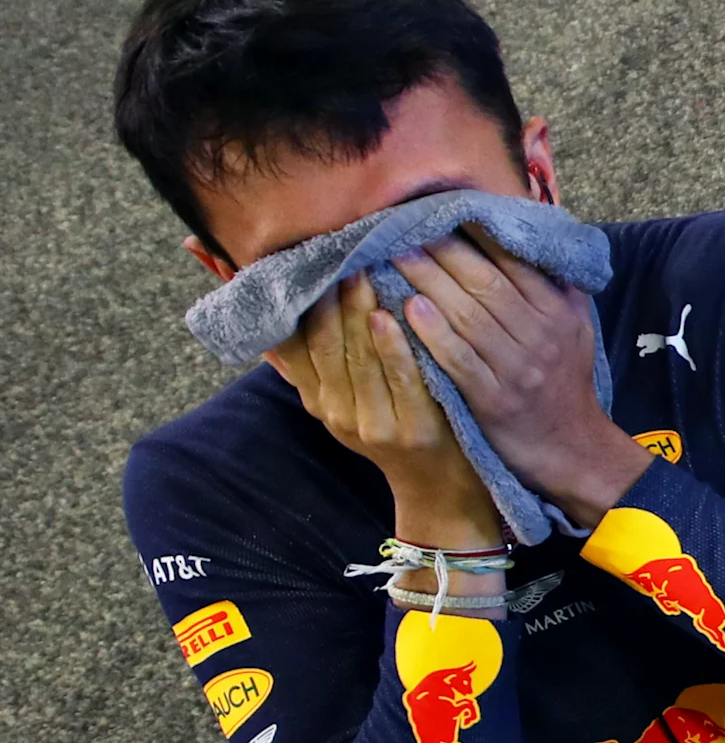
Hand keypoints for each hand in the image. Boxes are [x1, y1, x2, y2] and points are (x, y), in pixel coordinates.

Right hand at [266, 275, 497, 547]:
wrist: (440, 488)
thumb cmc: (397, 428)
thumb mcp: (345, 399)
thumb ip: (310, 365)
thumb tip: (266, 322)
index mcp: (318, 401)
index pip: (294, 345)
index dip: (293, 305)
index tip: (297, 264)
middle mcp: (337, 413)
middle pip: (324, 346)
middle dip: (327, 299)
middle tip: (335, 255)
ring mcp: (374, 424)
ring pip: (358, 359)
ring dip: (355, 313)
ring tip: (359, 272)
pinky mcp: (413, 430)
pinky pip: (400, 380)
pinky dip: (393, 347)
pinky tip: (391, 315)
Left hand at [396, 234, 650, 529]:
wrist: (571, 448)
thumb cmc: (564, 381)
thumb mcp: (576, 330)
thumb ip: (558, 287)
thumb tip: (534, 238)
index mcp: (560, 313)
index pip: (515, 262)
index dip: (475, 234)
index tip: (441, 211)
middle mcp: (542, 336)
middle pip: (485, 283)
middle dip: (440, 252)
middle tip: (401, 227)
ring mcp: (519, 369)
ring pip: (468, 317)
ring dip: (427, 283)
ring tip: (390, 258)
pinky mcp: (494, 400)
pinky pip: (461, 360)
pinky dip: (434, 334)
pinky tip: (407, 310)